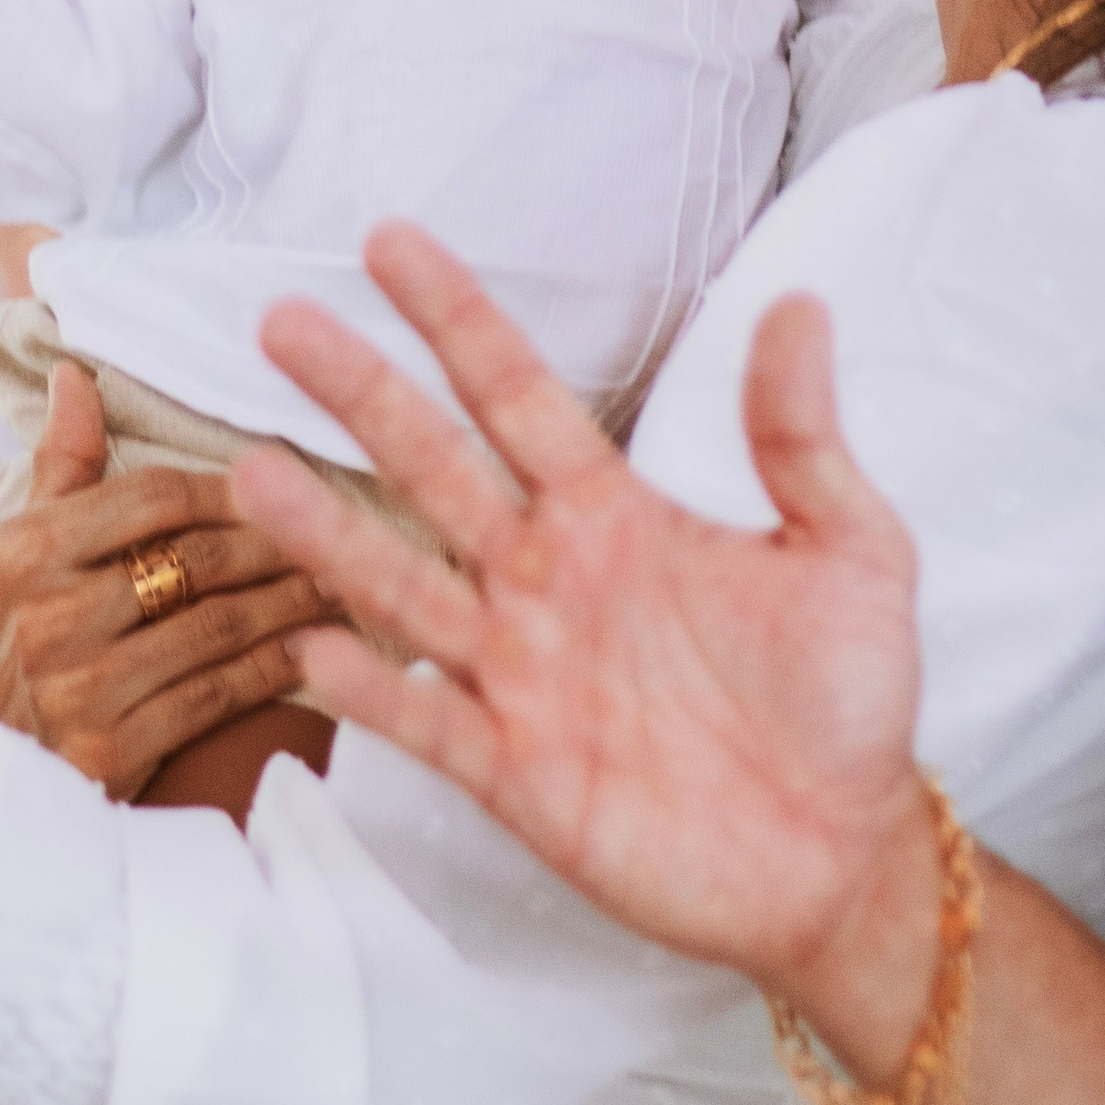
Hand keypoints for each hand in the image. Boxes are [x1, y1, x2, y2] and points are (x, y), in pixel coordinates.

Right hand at [0, 360, 329, 799]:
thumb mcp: (7, 551)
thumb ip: (58, 465)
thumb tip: (77, 375)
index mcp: (26, 549)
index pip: (154, 496)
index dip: (230, 488)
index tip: (281, 484)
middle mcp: (52, 613)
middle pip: (198, 559)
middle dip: (279, 542)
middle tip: (340, 528)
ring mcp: (83, 686)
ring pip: (219, 626)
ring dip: (292, 603)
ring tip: (342, 582)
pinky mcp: (113, 751)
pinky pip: (216, 696)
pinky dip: (273, 669)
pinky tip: (312, 651)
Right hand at [235, 223, 925, 1007]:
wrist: (843, 861)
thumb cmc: (848, 704)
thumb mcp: (853, 553)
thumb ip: (803, 439)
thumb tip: (800, 303)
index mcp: (613, 515)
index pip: (516, 395)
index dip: (456, 320)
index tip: (389, 242)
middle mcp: (546, 580)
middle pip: (435, 468)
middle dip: (360, 394)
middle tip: (282, 320)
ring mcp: (520, 675)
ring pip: (405, 586)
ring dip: (328, 532)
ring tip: (250, 470)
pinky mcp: (516, 773)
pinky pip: (430, 723)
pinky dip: (374, 692)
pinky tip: (314, 649)